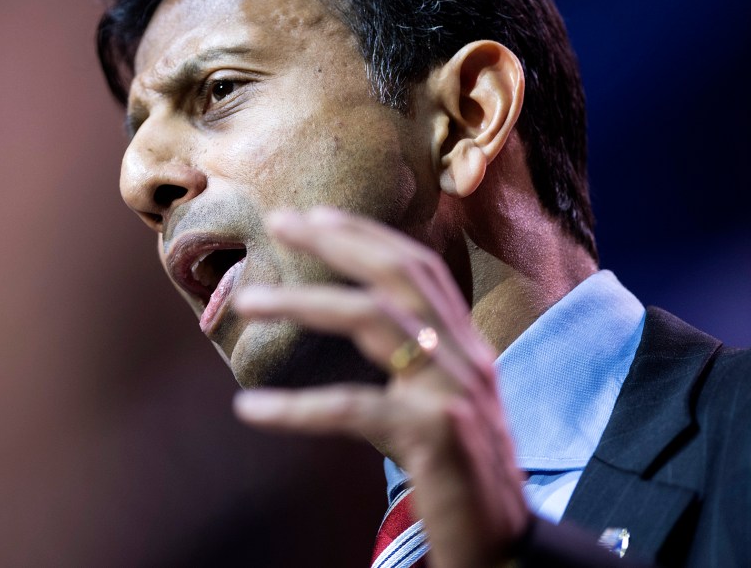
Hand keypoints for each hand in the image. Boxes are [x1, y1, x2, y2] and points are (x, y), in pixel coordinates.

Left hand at [232, 207, 528, 567]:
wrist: (503, 542)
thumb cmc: (460, 472)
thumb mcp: (440, 400)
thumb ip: (410, 359)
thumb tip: (354, 321)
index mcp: (466, 345)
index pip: (419, 267)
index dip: (367, 234)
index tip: (316, 215)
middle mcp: (467, 357)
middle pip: (401, 274)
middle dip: (338, 241)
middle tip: (279, 220)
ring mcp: (454, 392)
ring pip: (374, 320)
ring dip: (305, 302)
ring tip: (247, 301)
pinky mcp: (436, 436)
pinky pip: (354, 409)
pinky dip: (297, 407)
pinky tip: (251, 409)